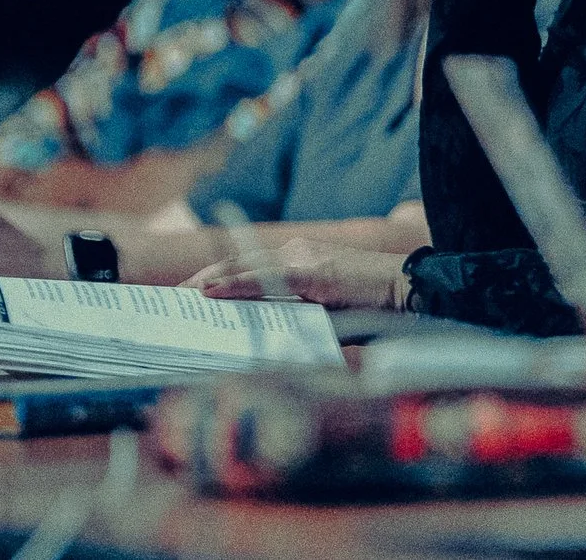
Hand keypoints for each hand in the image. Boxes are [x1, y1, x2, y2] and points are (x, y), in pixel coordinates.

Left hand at [181, 239, 409, 309]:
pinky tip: (210, 292)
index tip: (192, 294)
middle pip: (240, 262)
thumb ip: (294, 314)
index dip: (218, 279)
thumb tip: (260, 335)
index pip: (250, 267)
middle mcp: (299, 251)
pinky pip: (265, 278)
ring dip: (211, 281)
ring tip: (183, 296)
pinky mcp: (313, 271)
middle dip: (205, 279)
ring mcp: (306, 257)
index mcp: (302, 259)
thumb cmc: (375, 305)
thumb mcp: (326, 310)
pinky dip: (234, 285)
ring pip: (246, 267)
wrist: (411, 290)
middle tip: (175, 297)